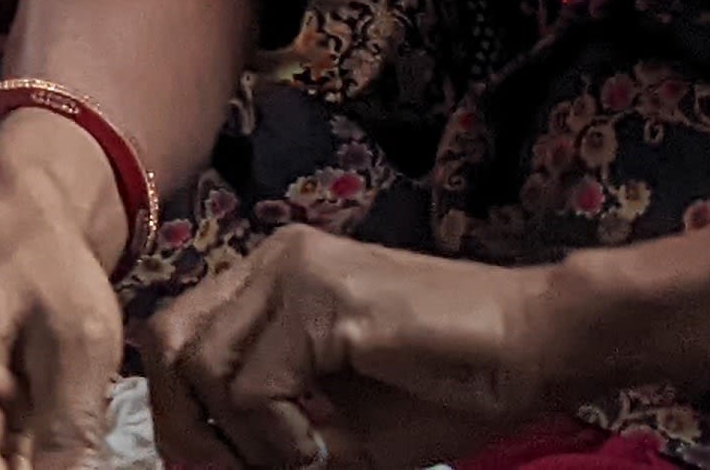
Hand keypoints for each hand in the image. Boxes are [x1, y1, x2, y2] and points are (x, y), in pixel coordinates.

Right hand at [0, 142, 134, 469]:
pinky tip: (45, 441)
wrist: (19, 236)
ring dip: (20, 465)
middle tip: (75, 439)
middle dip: (30, 469)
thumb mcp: (80, 346)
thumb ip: (71, 432)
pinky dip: (12, 463)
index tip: (72, 460)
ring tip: (58, 422)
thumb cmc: (51, 274)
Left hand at [141, 228, 580, 469]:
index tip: (214, 466)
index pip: (177, 334)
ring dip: (239, 438)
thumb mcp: (344, 428)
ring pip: (203, 366)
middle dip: (184, 425)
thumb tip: (206, 467)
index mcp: (272, 277)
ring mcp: (294, 270)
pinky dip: (273, 435)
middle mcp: (272, 260)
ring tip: (301, 458)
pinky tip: (319, 448)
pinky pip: (252, 385)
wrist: (542, 347)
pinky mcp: (323, 298)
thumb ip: (270, 437)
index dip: (178, 410)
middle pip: (168, 341)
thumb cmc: (452, 387)